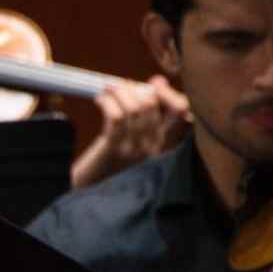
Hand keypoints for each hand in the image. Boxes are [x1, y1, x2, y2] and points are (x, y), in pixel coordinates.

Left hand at [70, 75, 189, 188]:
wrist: (90, 189)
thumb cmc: (112, 159)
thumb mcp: (136, 138)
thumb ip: (148, 114)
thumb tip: (157, 81)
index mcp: (163, 145)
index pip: (182, 113)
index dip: (170, 93)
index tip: (155, 83)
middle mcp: (153, 148)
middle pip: (152, 105)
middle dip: (136, 88)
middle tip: (121, 85)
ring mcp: (134, 150)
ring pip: (134, 108)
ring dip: (120, 91)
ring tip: (108, 89)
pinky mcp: (114, 151)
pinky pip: (116, 117)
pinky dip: (108, 101)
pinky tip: (100, 99)